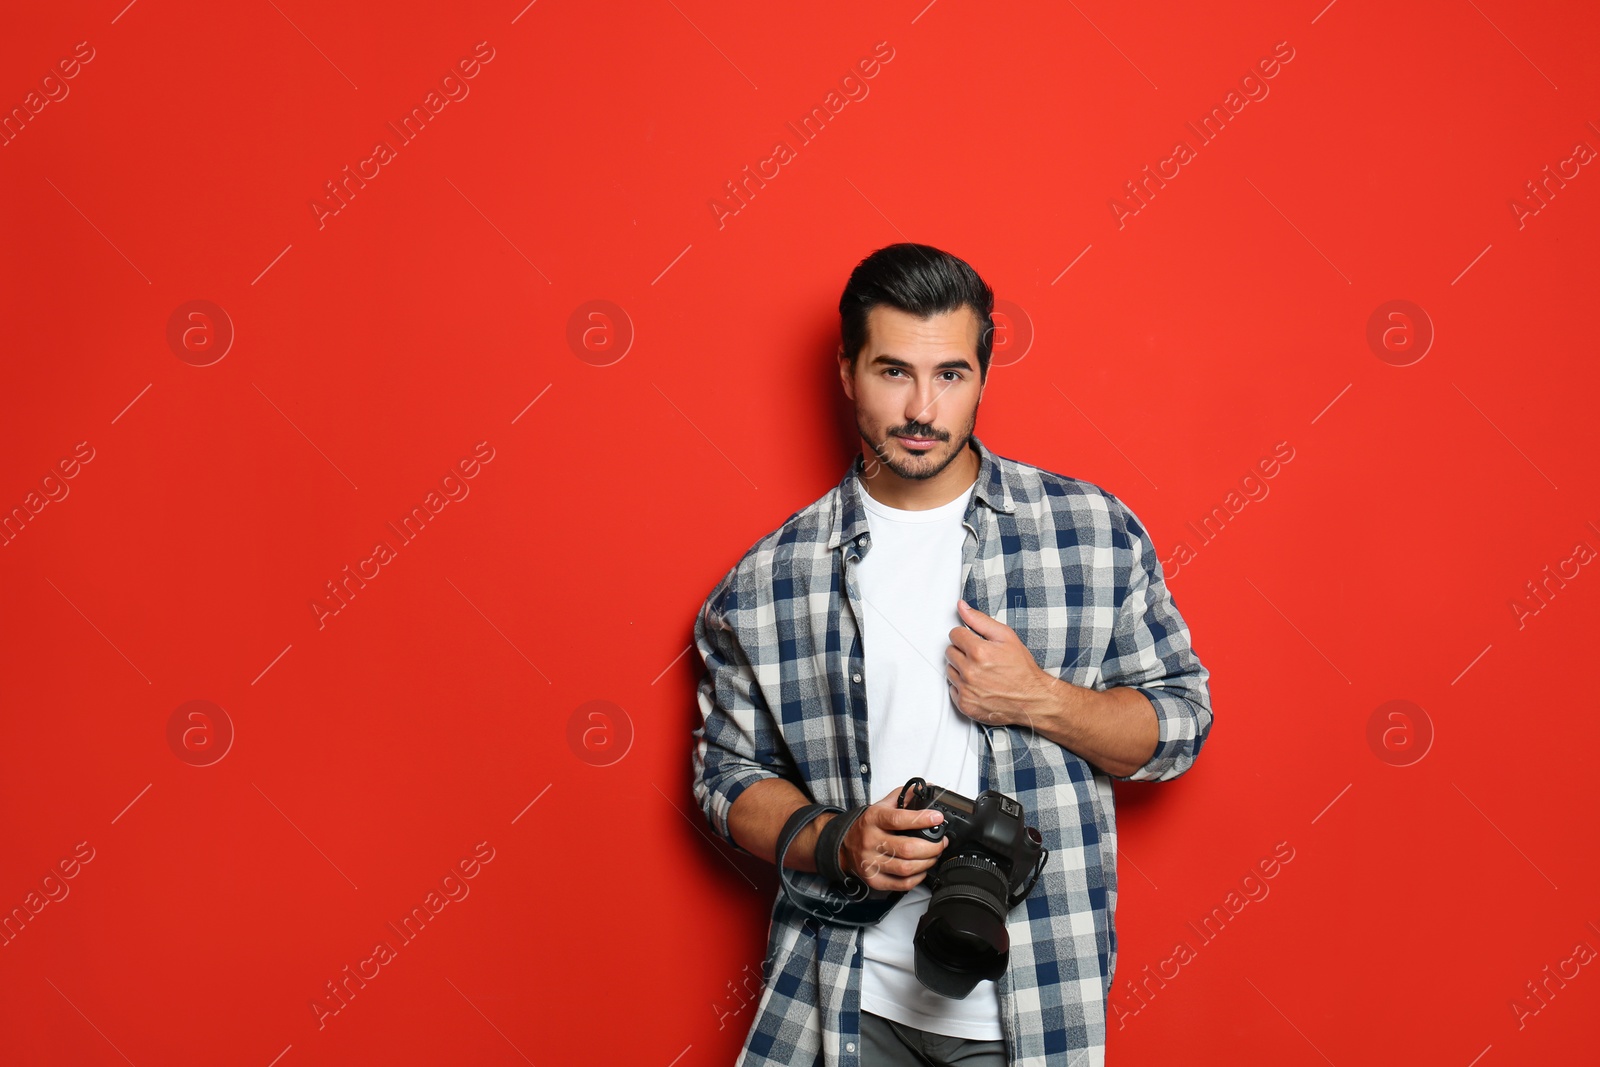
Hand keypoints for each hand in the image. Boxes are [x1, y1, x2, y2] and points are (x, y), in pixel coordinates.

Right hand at [837, 787, 948, 891]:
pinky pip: (902, 883)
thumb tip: (926, 790)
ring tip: (933, 856)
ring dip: (927, 862)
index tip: (937, 818)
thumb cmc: (867, 826)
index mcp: (874, 819)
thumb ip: (904, 796)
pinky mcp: (874, 879)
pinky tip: (921, 869)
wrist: (845, 845)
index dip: (922, 819)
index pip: (899, 819)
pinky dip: (918, 877)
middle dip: (932, 847)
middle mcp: (870, 841)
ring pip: (907, 868)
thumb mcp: (882, 806)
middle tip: (941, 843)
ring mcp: (871, 862)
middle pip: (907, 848)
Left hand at [946, 598, 1060, 730]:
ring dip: (961, 669)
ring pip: (950, 670)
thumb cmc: (1022, 669)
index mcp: (978, 652)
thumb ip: (980, 620)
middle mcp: (970, 672)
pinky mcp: (965, 705)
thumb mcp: (1006, 636)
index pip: (954, 634)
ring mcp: (966, 690)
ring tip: (980, 671)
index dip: (966, 636)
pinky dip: (962, 687)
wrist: (1032, 699)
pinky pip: (952, 689)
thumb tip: (961, 606)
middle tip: (980, 657)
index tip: (975, 642)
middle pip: (950, 652)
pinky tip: (978, 685)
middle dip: (962, 652)